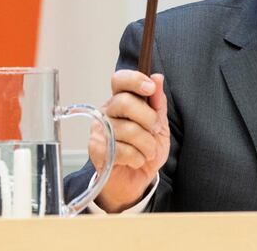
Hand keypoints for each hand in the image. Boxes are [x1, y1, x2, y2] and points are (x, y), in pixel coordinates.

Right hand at [89, 70, 169, 212]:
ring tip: (148, 151)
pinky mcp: (97, 151)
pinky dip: (137, 157)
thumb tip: (157, 78)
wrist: (137, 179)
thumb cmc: (146, 148)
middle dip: (148, 118)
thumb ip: (158, 103)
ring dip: (147, 144)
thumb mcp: (159, 124)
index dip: (134, 80)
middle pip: (124, 102)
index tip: (150, 88)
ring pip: (128, 129)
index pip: (120, 80)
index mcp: (121, 100)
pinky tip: (136, 160)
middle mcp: (107, 112)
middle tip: (154, 130)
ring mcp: (99, 131)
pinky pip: (122, 150)